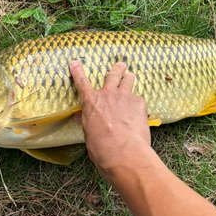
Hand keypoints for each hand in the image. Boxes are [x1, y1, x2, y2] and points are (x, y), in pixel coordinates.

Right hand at [70, 61, 150, 178]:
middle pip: (113, 75)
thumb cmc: (102, 147)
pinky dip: (137, 103)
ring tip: (130, 77)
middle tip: (120, 65)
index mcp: (91, 101)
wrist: (124, 153)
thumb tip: (81, 116)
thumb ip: (87, 121)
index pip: (81, 82)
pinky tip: (138, 112)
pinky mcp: (139, 103)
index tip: (75, 63)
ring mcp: (125, 96)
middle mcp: (108, 94)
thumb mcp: (88, 134)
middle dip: (117, 69)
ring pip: (128, 80)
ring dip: (129, 78)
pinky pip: (138, 98)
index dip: (77, 72)